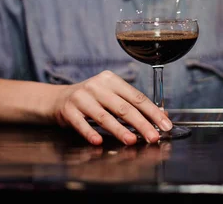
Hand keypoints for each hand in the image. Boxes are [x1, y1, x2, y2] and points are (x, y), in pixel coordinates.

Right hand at [53, 70, 172, 145]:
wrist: (57, 99)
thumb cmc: (91, 99)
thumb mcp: (112, 96)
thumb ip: (134, 104)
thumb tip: (162, 115)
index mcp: (111, 80)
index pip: (137, 97)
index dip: (153, 112)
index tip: (165, 125)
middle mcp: (97, 86)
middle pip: (124, 107)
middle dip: (141, 123)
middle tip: (154, 137)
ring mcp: (82, 97)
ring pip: (104, 116)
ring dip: (119, 130)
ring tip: (132, 141)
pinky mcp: (68, 110)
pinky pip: (81, 123)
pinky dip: (90, 133)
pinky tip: (98, 141)